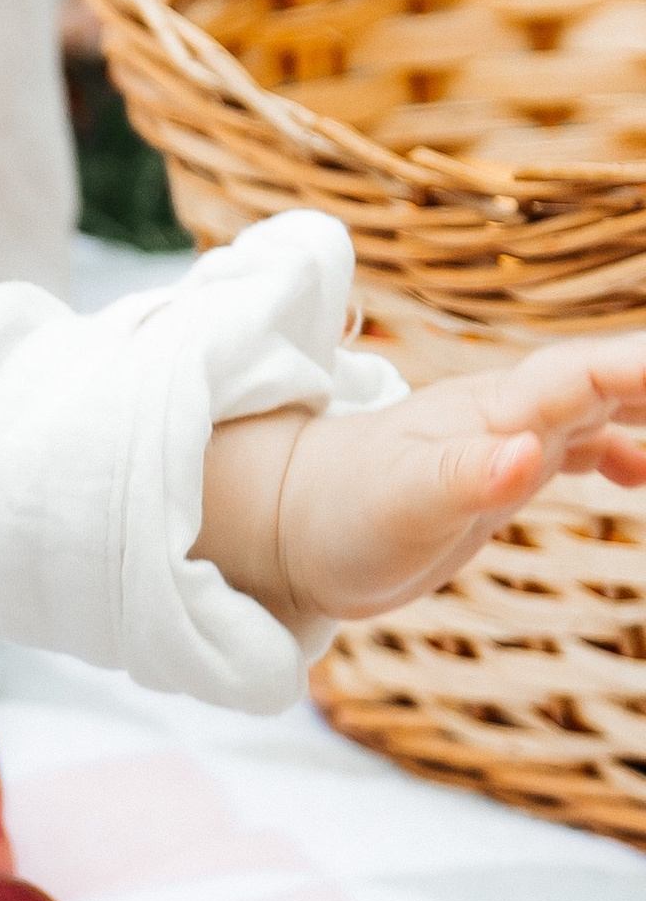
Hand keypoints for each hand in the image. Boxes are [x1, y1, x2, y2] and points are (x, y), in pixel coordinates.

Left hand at [197, 334, 645, 630]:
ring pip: (610, 409)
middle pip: (617, 381)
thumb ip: (465, 479)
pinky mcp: (507, 469)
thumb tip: (525, 456)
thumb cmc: (340, 514)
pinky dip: (630, 449)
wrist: (289, 525)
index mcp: (498, 408)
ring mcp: (514, 436)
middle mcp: (515, 411)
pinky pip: (588, 443)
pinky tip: (644, 475)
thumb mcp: (401, 506)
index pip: (594, 375)